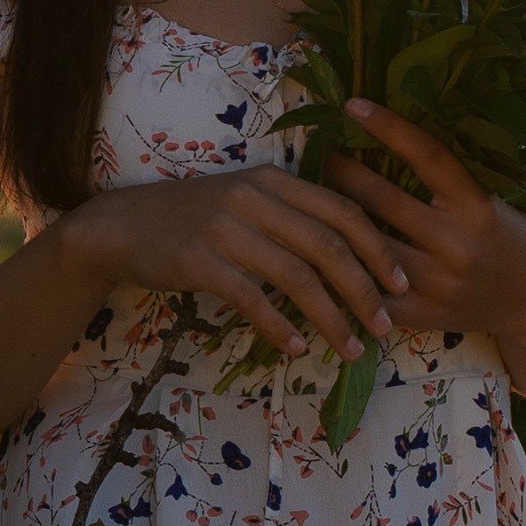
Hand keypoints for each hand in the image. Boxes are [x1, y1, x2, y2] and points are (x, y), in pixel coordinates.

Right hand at [56, 164, 410, 361]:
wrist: (123, 226)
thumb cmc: (193, 218)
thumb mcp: (246, 201)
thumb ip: (291, 217)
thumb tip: (349, 256)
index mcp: (274, 179)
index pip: (342, 210)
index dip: (377, 247)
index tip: (402, 283)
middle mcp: (255, 197)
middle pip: (327, 245)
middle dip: (364, 290)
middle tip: (384, 326)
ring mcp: (227, 227)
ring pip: (295, 276)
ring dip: (330, 316)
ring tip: (350, 347)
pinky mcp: (200, 259)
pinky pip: (250, 297)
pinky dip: (279, 325)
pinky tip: (296, 347)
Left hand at [322, 97, 525, 348]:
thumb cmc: (508, 236)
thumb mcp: (489, 199)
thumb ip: (446, 179)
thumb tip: (389, 134)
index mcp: (476, 206)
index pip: (428, 155)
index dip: (388, 127)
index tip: (352, 105)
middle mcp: (457, 243)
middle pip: (383, 199)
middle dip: (341, 171)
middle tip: (313, 149)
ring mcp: (438, 283)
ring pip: (369, 246)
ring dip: (333, 220)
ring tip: (305, 198)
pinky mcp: (424, 315)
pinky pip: (369, 295)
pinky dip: (340, 276)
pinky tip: (313, 256)